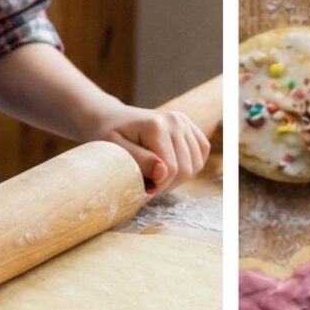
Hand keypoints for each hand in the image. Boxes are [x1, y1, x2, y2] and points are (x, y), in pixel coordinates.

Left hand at [91, 104, 210, 193]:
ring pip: (195, 165)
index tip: (140, 191)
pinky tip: (170, 166)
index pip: (171, 169)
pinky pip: (201, 153)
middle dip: (167, 184)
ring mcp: (185, 122)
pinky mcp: (190, 126)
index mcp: (156, 126)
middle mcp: (175, 120)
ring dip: (178, 177)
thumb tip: (163, 172)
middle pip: (186, 169)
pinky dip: (190, 165)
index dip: (157, 187)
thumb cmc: (108, 136)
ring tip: (156, 175)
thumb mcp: (115, 151)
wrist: (111, 118)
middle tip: (147, 184)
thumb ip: (140, 161)